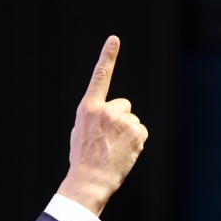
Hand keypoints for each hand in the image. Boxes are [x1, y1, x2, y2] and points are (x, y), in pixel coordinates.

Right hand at [57, 36, 147, 216]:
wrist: (89, 180)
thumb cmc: (82, 158)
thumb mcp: (79, 132)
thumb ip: (94, 117)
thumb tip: (108, 115)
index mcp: (88, 109)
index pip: (100, 78)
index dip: (107, 57)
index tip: (114, 40)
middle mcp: (106, 111)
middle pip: (123, 105)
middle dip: (120, 118)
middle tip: (108, 139)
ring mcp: (122, 121)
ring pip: (132, 120)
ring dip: (127, 132)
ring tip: (114, 149)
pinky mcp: (136, 132)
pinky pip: (140, 131)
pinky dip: (135, 141)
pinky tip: (124, 152)